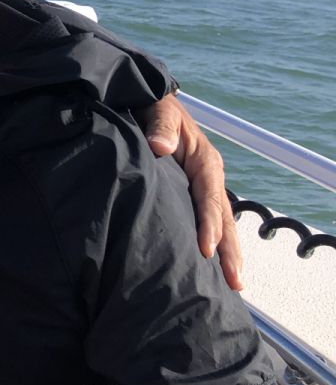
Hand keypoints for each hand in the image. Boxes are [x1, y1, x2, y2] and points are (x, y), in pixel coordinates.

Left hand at [139, 95, 242, 290]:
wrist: (150, 102)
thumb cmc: (153, 106)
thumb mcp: (158, 109)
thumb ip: (160, 126)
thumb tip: (160, 147)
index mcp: (204, 160)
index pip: (209, 199)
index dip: (209, 225)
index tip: (206, 250)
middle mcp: (209, 176)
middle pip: (224, 218)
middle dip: (230, 251)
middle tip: (235, 282)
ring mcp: (204, 186)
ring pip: (221, 223)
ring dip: (227, 252)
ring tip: (234, 283)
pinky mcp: (193, 191)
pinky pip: (208, 220)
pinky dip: (214, 242)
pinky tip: (211, 265)